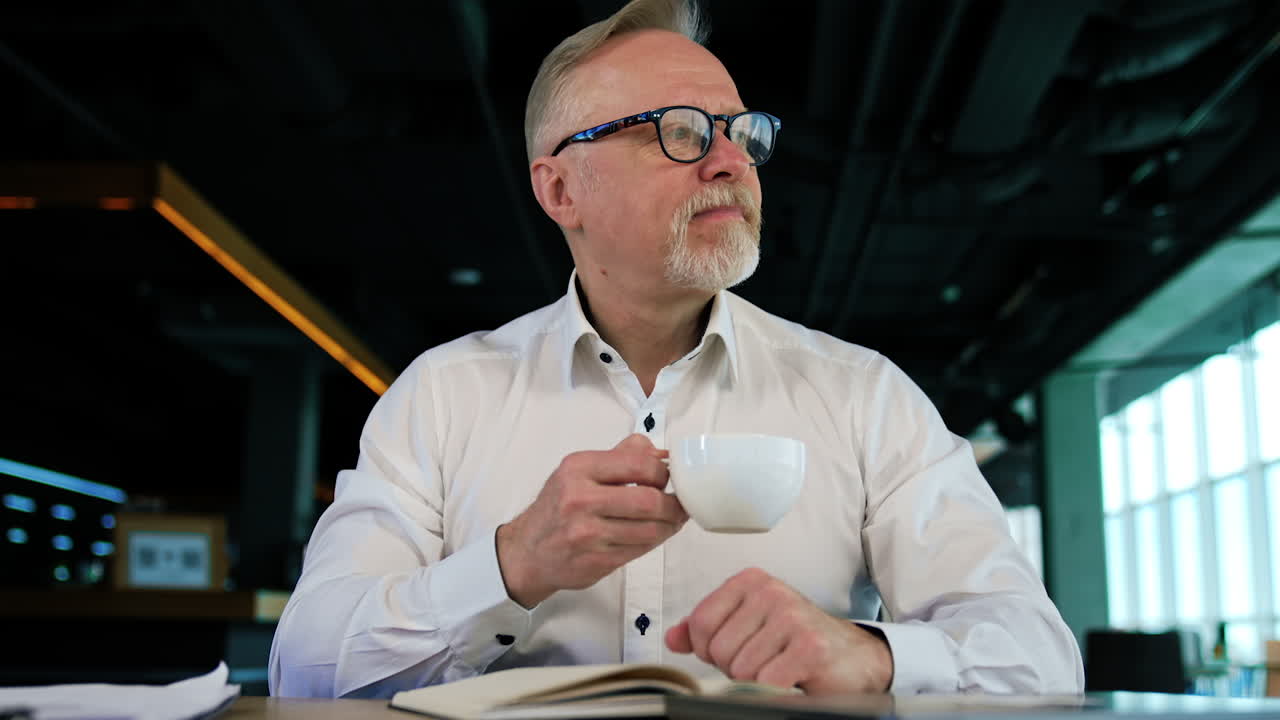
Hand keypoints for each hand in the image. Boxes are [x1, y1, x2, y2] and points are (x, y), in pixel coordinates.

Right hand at [497, 434, 687, 606]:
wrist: (527, 551)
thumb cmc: (559, 506)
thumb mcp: (580, 470)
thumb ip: (621, 456)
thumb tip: (662, 453)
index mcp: (579, 468)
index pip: (639, 464)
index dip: (663, 473)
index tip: (669, 479)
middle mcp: (580, 499)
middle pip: (649, 500)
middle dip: (674, 505)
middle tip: (681, 505)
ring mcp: (586, 533)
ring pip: (650, 529)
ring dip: (669, 526)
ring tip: (672, 521)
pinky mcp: (595, 561)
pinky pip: (639, 550)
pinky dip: (654, 542)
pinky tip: (655, 535)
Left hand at [665, 568, 892, 693]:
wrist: (854, 657)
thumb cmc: (797, 641)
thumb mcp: (747, 626)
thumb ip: (707, 630)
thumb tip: (672, 638)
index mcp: (750, 581)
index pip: (701, 623)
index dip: (709, 651)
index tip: (733, 652)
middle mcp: (771, 591)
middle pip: (718, 650)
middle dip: (735, 668)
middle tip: (765, 662)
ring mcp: (791, 616)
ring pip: (740, 670)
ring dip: (757, 681)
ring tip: (780, 667)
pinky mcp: (809, 646)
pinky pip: (766, 682)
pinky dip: (775, 690)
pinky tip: (792, 678)